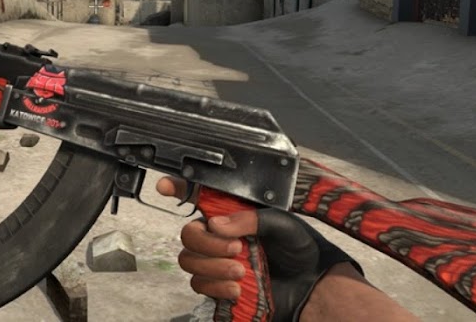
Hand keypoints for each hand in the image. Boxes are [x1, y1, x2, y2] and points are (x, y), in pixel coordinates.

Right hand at [157, 177, 360, 320]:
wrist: (310, 287)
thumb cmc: (300, 250)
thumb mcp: (283, 225)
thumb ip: (251, 219)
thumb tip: (218, 224)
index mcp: (234, 214)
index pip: (200, 197)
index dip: (179, 188)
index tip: (165, 186)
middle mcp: (220, 236)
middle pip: (189, 234)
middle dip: (208, 244)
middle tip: (235, 250)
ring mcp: (217, 261)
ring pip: (190, 260)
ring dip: (213, 266)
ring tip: (240, 271)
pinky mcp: (218, 285)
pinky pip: (199, 284)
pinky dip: (216, 286)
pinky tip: (236, 287)